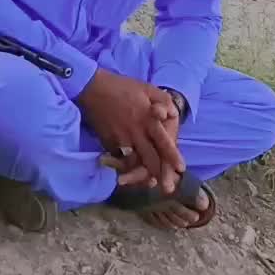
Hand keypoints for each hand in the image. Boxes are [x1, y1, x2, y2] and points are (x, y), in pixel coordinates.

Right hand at [78, 69, 184, 193]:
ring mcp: (120, 138)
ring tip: (150, 183)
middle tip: (168, 188)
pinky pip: (119, 158)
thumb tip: (173, 114)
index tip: (181, 169)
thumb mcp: (147, 87)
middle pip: (150, 157)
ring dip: (142, 174)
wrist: (93, 88)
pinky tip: (130, 173)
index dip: (172, 156)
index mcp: (147, 119)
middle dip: (160, 174)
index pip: (163, 141)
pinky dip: (126, 166)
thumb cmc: (121, 87)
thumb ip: (163, 100)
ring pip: (134, 161)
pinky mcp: (108, 141)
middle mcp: (135, 132)